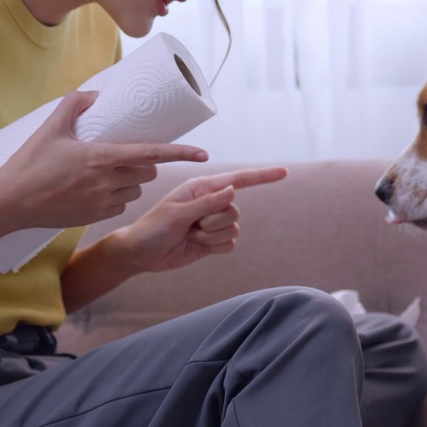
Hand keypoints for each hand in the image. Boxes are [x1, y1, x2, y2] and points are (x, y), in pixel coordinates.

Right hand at [0, 90, 208, 233]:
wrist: (9, 203)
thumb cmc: (28, 163)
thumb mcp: (50, 128)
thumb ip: (74, 104)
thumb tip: (96, 93)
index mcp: (99, 157)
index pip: (151, 153)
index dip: (181, 153)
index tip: (203, 153)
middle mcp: (106, 181)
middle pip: (147, 172)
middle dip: (147, 163)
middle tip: (130, 155)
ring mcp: (102, 201)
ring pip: (136, 190)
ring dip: (133, 180)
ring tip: (112, 172)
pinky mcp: (96, 216)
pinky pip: (122, 205)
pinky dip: (119, 196)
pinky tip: (101, 190)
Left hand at [112, 167, 288, 273]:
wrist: (143, 254)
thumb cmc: (153, 228)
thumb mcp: (177, 214)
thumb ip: (206, 203)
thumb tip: (233, 190)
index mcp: (202, 188)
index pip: (238, 180)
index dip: (261, 177)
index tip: (283, 172)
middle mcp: (211, 202)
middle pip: (235, 210)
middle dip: (215, 222)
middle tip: (193, 226)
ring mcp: (213, 222)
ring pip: (234, 229)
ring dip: (212, 236)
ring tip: (192, 236)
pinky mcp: (214, 240)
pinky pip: (230, 244)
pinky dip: (214, 248)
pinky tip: (197, 246)